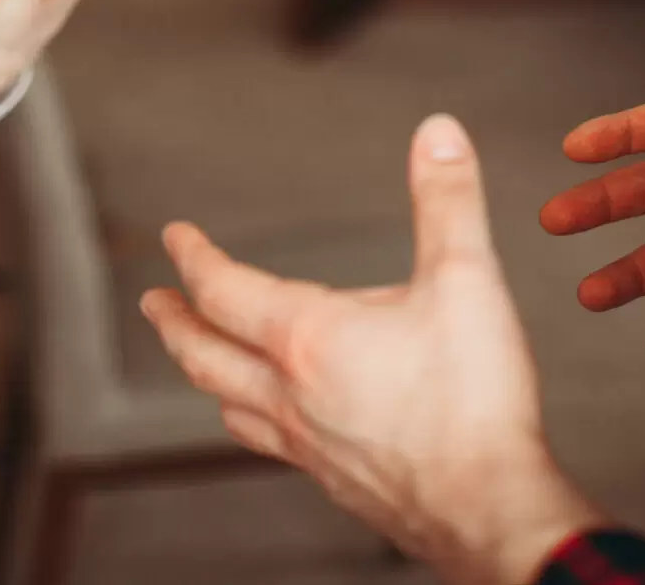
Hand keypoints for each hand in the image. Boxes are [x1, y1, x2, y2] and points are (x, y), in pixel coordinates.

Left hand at [140, 116, 604, 584]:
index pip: (224, 291)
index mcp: (308, 339)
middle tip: (153, 302)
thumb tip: (436, 134)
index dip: (194, 257)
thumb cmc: (475, 402)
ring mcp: (309, 447)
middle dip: (174, 323)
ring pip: (232, 408)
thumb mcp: (466, 281)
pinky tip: (279, 423)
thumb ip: (447, 202)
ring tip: (201, 361)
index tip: (174, 235)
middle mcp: (292, 396)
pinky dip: (255, 421)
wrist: (491, 509)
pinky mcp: (337, 483)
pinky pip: (273, 446)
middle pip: (205, 356)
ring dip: (206, 376)